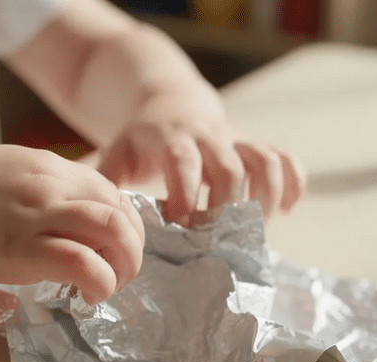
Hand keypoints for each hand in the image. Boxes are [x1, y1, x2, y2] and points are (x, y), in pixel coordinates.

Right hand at [0, 145, 144, 304]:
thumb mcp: (10, 175)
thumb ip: (45, 191)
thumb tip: (69, 220)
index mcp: (53, 168)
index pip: (115, 195)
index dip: (128, 228)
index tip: (116, 253)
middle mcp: (54, 184)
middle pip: (124, 213)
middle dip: (134, 250)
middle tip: (119, 275)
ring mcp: (38, 213)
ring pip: (113, 232)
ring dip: (125, 266)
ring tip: (109, 286)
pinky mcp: (19, 246)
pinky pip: (81, 262)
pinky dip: (99, 282)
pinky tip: (87, 295)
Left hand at [97, 93, 305, 224]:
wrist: (170, 105)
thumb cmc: (139, 142)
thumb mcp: (114, 155)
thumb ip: (101, 184)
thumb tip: (82, 220)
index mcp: (170, 139)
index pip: (183, 162)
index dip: (186, 192)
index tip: (183, 226)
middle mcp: (208, 136)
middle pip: (230, 167)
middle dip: (227, 206)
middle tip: (217, 241)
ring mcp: (236, 140)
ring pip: (264, 160)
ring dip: (265, 197)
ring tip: (254, 231)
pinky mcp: (255, 147)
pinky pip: (285, 159)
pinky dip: (293, 184)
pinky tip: (287, 211)